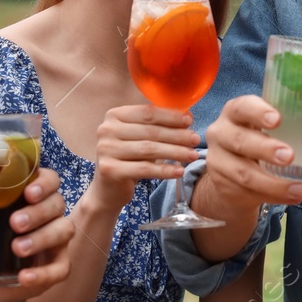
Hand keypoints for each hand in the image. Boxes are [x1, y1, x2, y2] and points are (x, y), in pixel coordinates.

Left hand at [0, 167, 73, 295]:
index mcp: (35, 195)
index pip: (50, 179)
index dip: (44, 183)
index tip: (28, 192)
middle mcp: (52, 213)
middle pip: (57, 203)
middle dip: (37, 212)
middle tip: (14, 222)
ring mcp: (58, 239)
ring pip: (63, 231)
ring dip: (41, 238)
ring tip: (17, 247)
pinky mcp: (58, 265)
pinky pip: (60, 269)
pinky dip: (43, 273)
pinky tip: (24, 277)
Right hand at [85, 104, 199, 208]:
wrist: (108, 189)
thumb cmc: (129, 158)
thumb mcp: (139, 137)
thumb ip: (157, 125)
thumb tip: (187, 115)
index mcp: (114, 115)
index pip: (147, 112)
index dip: (170, 116)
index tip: (190, 120)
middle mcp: (106, 130)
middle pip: (150, 131)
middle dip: (177, 135)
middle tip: (196, 140)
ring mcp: (106, 150)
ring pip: (149, 149)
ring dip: (175, 152)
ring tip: (193, 155)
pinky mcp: (109, 169)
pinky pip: (144, 169)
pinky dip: (165, 170)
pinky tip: (180, 171)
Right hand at [194, 94, 301, 213]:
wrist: (231, 174)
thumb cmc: (260, 142)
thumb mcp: (278, 134)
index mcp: (237, 112)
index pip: (242, 106)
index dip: (257, 111)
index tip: (277, 119)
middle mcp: (222, 133)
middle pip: (239, 139)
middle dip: (265, 148)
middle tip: (290, 156)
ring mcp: (219, 161)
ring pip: (243, 172)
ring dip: (273, 182)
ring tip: (299, 189)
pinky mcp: (223, 185)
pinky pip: (247, 192)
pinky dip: (272, 196)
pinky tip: (290, 197)